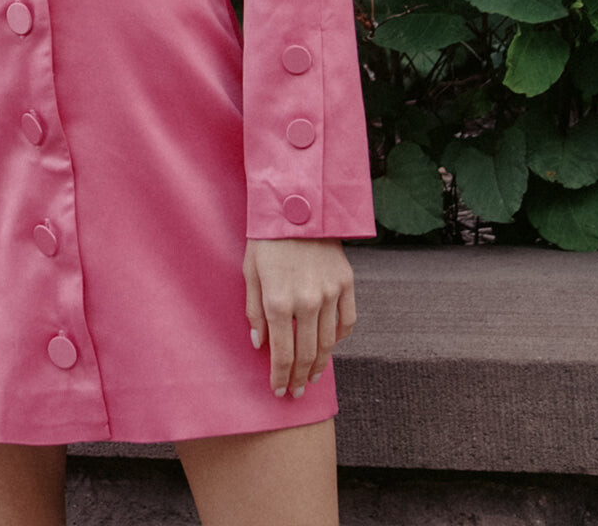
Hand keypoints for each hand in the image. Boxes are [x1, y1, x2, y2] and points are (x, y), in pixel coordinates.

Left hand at [243, 238, 355, 399]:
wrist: (297, 205)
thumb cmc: (267, 239)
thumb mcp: (250, 272)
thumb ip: (254, 311)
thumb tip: (259, 344)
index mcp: (278, 301)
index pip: (282, 354)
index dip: (280, 377)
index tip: (279, 390)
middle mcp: (306, 302)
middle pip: (307, 354)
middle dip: (300, 378)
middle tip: (297, 392)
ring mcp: (330, 293)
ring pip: (328, 343)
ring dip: (321, 365)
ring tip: (313, 377)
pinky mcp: (346, 282)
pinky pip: (348, 321)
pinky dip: (340, 337)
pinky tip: (331, 345)